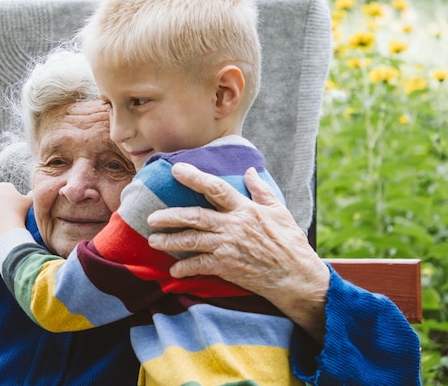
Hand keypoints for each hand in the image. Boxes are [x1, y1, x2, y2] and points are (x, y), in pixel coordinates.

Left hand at [147, 163, 329, 341]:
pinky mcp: (227, 267)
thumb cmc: (290, 243)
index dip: (195, 177)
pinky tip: (174, 270)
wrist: (296, 277)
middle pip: (194, 216)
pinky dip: (185, 268)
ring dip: (170, 241)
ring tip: (153, 240)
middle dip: (170, 216)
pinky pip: (200, 266)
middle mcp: (233, 226)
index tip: (177, 170)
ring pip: (192, 241)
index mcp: (245, 209)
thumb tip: (250, 171)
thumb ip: (261, 190)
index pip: (215, 188)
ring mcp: (228, 247)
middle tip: (151, 217)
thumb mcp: (279, 211)